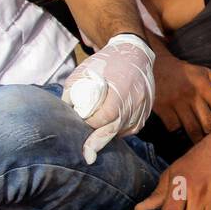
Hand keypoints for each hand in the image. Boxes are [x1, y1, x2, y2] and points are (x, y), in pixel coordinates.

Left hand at [62, 33, 155, 163]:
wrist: (134, 52)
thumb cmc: (106, 61)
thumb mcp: (83, 72)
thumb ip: (72, 93)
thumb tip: (63, 112)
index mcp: (118, 92)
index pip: (103, 118)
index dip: (90, 124)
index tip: (82, 124)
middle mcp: (133, 102)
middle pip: (114, 129)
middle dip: (98, 143)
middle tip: (87, 157)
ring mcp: (142, 108)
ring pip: (123, 130)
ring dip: (110, 134)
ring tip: (97, 134)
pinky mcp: (146, 111)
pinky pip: (133, 128)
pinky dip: (121, 130)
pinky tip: (112, 126)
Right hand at [153, 52, 210, 141]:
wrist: (155, 66)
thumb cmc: (185, 73)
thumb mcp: (205, 73)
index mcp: (204, 86)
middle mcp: (192, 95)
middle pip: (208, 123)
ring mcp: (177, 103)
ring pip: (192, 129)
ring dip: (197, 138)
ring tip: (202, 143)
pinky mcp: (163, 109)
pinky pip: (174, 128)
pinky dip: (178, 132)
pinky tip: (181, 132)